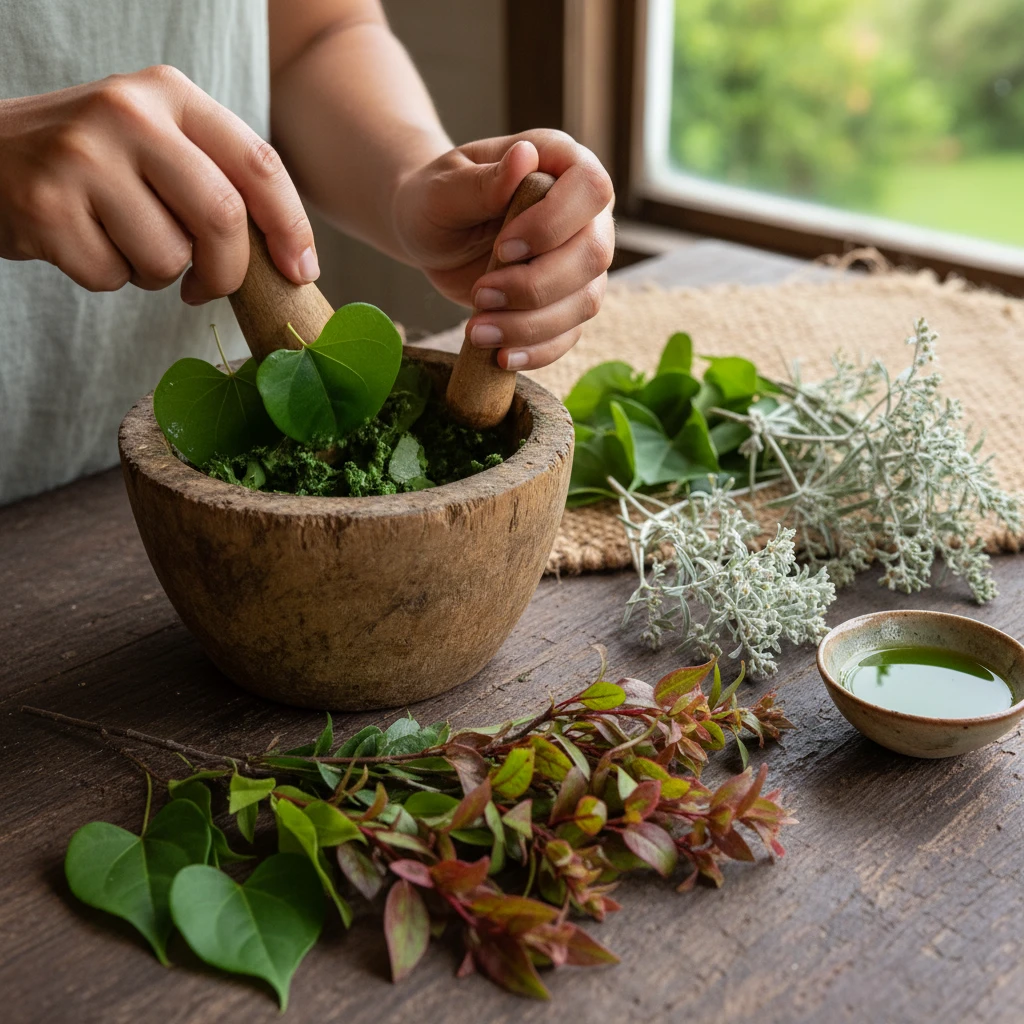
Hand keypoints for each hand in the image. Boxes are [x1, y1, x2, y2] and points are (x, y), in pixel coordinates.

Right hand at [0, 65, 316, 302]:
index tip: (301, 272)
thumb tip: (292, 256)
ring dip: (157, 274)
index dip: (291, 227)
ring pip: (169, 257)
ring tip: (124, 242)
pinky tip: (83, 242)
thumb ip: (218, 177)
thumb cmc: (94, 163)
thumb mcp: (158, 142)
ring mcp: (82, 156)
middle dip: (228, 272)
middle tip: (208, 287)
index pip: (259, 164)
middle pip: (223, 218)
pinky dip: (109, 278)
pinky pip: (113, 277)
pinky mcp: (45, 206)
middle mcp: (128, 113)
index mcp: (170, 92)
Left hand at [392, 131, 614, 369]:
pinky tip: (500, 356)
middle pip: (595, 255)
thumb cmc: (436, 199)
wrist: (429, 234)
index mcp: (562, 165)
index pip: (592, 188)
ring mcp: (580, 262)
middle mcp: (584, 214)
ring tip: (476, 331)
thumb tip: (524, 157)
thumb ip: (484, 181)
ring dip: (531, 325)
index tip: (503, 247)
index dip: (554, 224)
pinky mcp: (566, 303)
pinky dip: (536, 352)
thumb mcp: (445, 187)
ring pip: (586, 302)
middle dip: (536, 285)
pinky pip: (569, 335)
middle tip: (479, 294)